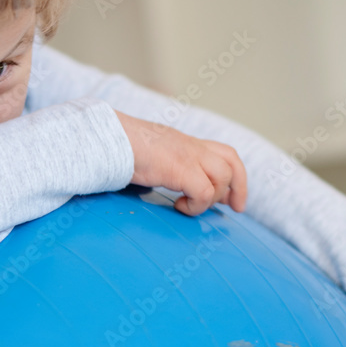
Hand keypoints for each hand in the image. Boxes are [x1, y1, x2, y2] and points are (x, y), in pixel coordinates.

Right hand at [115, 111, 246, 215]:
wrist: (107, 138)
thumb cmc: (119, 147)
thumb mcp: (148, 155)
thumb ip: (161, 164)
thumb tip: (157, 179)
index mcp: (184, 143)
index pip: (222, 152)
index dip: (234, 174)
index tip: (231, 197)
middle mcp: (190, 146)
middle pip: (231, 160)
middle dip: (238, 186)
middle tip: (235, 208)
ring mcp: (187, 155)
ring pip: (222, 176)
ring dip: (211, 197)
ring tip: (189, 205)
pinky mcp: (181, 169)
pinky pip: (204, 192)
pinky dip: (196, 206)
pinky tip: (178, 206)